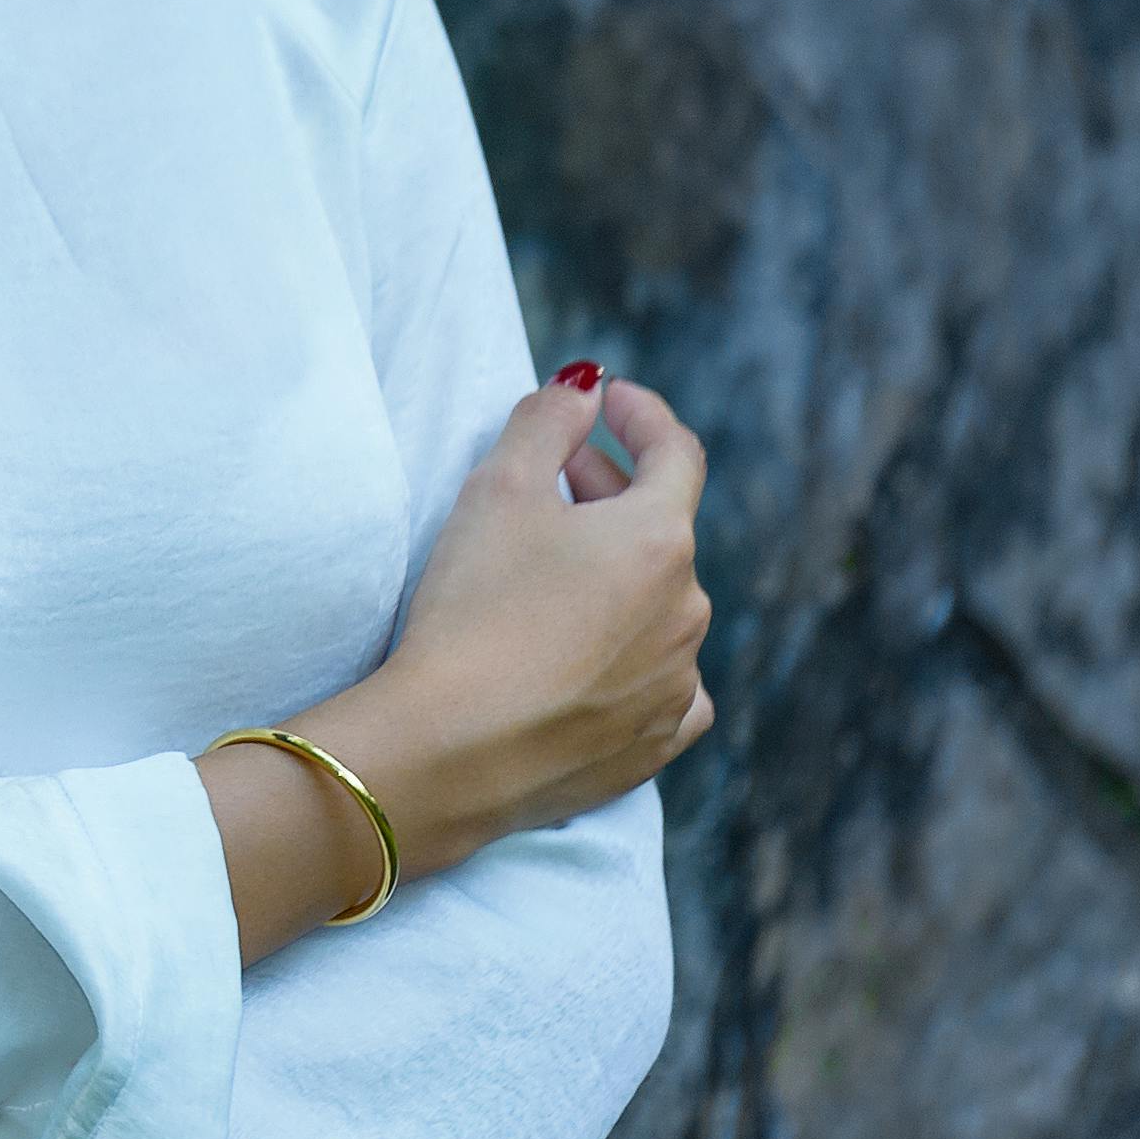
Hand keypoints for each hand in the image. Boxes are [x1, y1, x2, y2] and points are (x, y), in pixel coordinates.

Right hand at [308, 367, 713, 879]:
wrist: (452, 750)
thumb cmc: (472, 610)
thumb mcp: (495, 490)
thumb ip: (546, 422)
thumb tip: (583, 388)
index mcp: (661, 540)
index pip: (676, 453)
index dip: (642, 416)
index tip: (608, 400)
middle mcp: (688, 611)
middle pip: (663, 530)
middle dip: (613, 493)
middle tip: (555, 479)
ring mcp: (676, 684)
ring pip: (660, 607)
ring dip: (618, 577)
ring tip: (555, 574)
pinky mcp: (653, 744)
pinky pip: (664, 686)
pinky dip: (635, 657)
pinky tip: (594, 658)